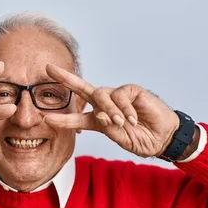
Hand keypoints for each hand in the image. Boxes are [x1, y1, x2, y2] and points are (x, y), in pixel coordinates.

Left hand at [43, 64, 180, 157]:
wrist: (162, 138)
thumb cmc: (140, 138)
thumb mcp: (118, 137)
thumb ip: (104, 126)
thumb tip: (97, 114)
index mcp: (99, 118)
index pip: (78, 115)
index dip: (63, 119)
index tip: (46, 119)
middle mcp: (106, 104)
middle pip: (82, 89)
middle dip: (65, 78)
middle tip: (48, 69)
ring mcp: (118, 96)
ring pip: (101, 95)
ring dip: (109, 111)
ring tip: (121, 123)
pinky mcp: (131, 90)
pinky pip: (120, 96)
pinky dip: (125, 109)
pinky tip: (133, 119)